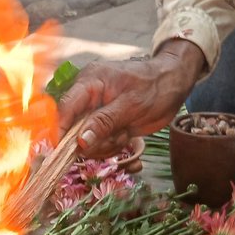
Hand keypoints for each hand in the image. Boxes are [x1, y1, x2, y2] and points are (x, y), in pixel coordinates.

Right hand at [57, 40, 206, 157]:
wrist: (174, 84)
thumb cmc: (155, 87)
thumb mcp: (131, 105)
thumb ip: (104, 123)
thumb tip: (80, 141)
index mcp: (89, 83)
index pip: (65, 108)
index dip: (60, 131)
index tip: (62, 152)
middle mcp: (87, 97)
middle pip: (72, 129)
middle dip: (92, 141)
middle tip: (116, 138)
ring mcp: (96, 112)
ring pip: (86, 140)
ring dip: (105, 144)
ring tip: (124, 134)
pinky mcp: (104, 124)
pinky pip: (99, 142)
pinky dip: (111, 145)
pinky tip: (126, 136)